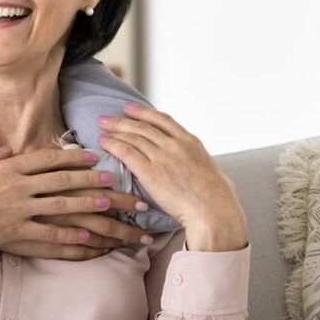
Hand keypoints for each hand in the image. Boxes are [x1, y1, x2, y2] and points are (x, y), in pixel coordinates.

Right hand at [0, 148, 115, 253]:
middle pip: (61, 180)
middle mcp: (17, 187)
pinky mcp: (15, 234)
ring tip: (108, 204)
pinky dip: (68, 234)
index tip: (90, 156)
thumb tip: (6, 148)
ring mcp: (18, 211)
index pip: (46, 158)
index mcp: (6, 168)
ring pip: (61, 206)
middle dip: (89, 178)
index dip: (71, 156)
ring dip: (87, 204)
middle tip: (112, 177)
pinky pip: (48, 235)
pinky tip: (85, 235)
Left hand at [97, 103, 247, 251]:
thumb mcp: (213, 169)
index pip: (162, 120)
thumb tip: (198, 163)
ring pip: (133, 137)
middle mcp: (175, 145)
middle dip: (122, 120)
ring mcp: (162, 157)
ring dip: (114, 130)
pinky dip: (113, 145)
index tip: (129, 108)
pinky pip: (127, 153)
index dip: (143, 112)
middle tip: (105, 118)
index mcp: (190, 142)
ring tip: (100, 127)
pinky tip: (103, 142)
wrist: (214, 212)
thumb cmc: (219, 198)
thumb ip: (199, 161)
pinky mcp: (151, 172)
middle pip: (142, 126)